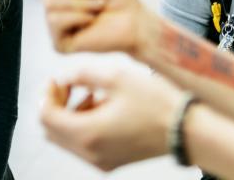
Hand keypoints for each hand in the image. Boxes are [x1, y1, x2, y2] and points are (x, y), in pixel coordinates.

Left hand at [40, 67, 182, 171]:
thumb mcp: (117, 76)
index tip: (57, 79)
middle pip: (52, 130)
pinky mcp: (112, 161)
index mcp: (88, 133)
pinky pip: (84, 145)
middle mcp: (90, 153)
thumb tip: (63, 76)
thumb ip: (82, 74)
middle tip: (70, 85)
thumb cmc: (157, 103)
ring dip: (71, 114)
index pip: (46, 116)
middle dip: (56, 104)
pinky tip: (104, 106)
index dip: (47, 94)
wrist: (187, 130)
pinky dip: (84, 124)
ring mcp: (101, 160)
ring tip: (93, 93)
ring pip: (67, 138)